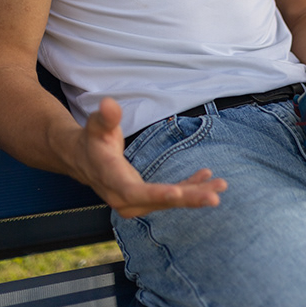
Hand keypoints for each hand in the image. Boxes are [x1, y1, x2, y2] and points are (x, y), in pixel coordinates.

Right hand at [73, 97, 227, 217]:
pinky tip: (207, 178)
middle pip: (158, 202)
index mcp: (111, 179)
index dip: (156, 194)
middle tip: (214, 197)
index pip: (134, 191)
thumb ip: (105, 117)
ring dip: (195, 194)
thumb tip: (110, 104)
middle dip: (187, 199)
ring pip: (169, 202)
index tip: (177, 194)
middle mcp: (124, 197)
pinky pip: (171, 196)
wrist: (84, 159)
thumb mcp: (96, 125)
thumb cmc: (93, 140)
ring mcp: (136, 202)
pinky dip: (190, 188)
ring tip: (220, 186)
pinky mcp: (146, 198)